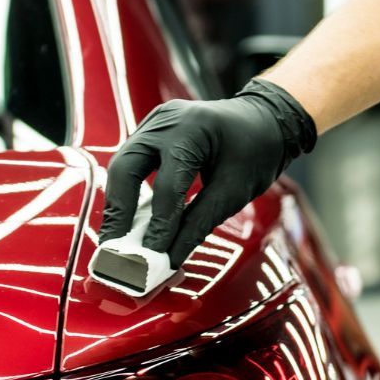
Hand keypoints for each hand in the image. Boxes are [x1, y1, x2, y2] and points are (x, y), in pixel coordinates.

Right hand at [101, 78, 316, 266]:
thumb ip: (197, 225)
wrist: (265, 120)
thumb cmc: (257, 151)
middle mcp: (166, 121)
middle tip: (114, 248)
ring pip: (121, 166)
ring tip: (115, 239)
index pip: (167, 185)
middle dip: (119, 212)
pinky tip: (128, 220)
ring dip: (118, 204)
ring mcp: (154, 123)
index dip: (158, 225)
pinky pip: (130, 164)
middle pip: (125, 168)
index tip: (151, 258)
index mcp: (193, 129)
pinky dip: (127, 192)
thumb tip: (169, 260)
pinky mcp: (150, 132)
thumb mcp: (234, 192)